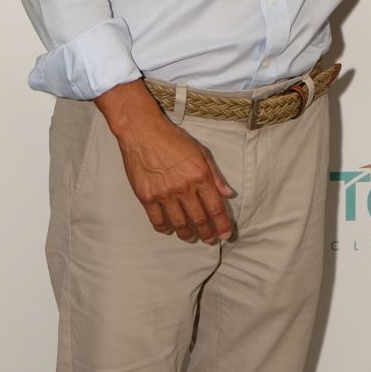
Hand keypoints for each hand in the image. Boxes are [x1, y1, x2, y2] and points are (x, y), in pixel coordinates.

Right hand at [96, 81, 234, 243]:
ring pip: (179, 224)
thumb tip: (228, 194)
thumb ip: (215, 175)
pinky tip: (170, 229)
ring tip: (192, 237)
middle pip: (199, 219)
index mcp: (200, 176)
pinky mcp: (146, 197)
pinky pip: (157, 221)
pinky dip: (165, 228)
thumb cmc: (173, 139)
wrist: (142, 132)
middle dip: (207, 233)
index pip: (215, 207)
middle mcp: (184, 188)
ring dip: (187, 234)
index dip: (222, 224)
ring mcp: (164, 194)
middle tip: (209, 239)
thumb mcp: (201, 151)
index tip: (225, 234)